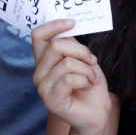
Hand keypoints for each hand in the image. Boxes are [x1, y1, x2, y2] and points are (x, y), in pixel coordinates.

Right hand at [31, 20, 111, 134]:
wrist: (98, 111)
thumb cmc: (90, 83)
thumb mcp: (83, 59)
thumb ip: (71, 44)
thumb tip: (66, 27)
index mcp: (44, 59)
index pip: (38, 35)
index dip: (54, 25)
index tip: (72, 23)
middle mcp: (39, 72)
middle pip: (56, 46)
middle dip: (81, 51)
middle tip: (93, 61)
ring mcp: (42, 87)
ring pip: (67, 63)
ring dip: (87, 70)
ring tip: (92, 78)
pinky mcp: (50, 100)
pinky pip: (69, 79)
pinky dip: (85, 80)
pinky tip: (87, 87)